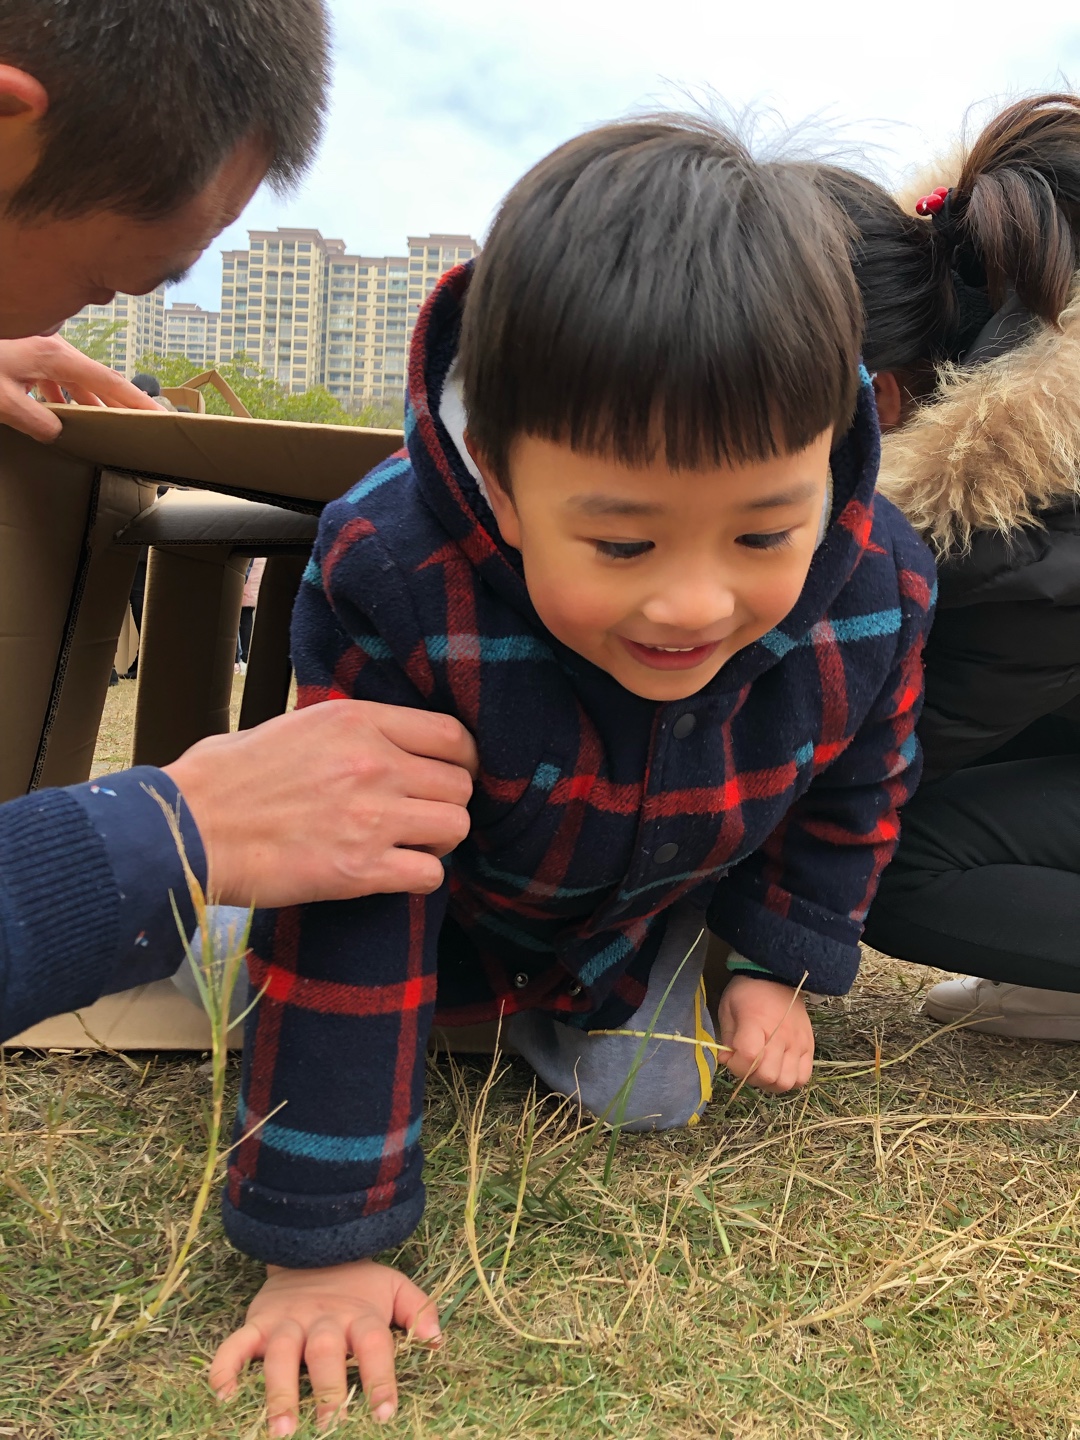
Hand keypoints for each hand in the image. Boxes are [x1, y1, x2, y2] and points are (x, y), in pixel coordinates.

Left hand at [0, 334, 161, 441]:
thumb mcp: (3, 400)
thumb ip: (35, 420)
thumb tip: (58, 434)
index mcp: (54, 356)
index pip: (109, 381)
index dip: (137, 400)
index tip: (159, 413)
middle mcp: (53, 349)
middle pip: (98, 380)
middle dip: (120, 403)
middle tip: (142, 423)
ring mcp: (41, 349)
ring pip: (77, 379)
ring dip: (91, 402)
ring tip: (107, 424)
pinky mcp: (27, 354)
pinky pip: (56, 376)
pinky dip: (66, 395)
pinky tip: (62, 410)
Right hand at [163, 699, 477, 906]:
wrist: (187, 831)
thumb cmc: (223, 779)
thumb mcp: (290, 726)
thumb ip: (344, 731)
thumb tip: (373, 739)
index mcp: (356, 721)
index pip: (451, 734)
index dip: (462, 759)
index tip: (450, 774)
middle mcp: (374, 764)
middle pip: (460, 785)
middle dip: (448, 803)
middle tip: (423, 817)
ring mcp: (371, 818)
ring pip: (456, 828)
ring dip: (440, 841)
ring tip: (412, 846)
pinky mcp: (360, 871)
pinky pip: (430, 875)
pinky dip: (422, 879)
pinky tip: (397, 875)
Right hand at [210, 1260, 439, 1432]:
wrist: (310, 1247)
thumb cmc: (356, 1283)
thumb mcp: (393, 1287)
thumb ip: (418, 1309)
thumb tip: (437, 1341)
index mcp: (358, 1314)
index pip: (374, 1345)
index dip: (380, 1377)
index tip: (386, 1412)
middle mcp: (323, 1319)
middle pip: (325, 1352)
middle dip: (326, 1389)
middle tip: (329, 1428)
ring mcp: (287, 1321)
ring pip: (282, 1354)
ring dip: (279, 1391)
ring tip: (280, 1429)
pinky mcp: (257, 1323)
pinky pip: (236, 1344)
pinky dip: (226, 1366)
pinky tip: (222, 1394)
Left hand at [717, 974, 813, 1092]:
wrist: (777, 976)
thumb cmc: (747, 994)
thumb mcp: (728, 1009)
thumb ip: (727, 1039)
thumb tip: (727, 1060)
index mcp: (757, 1022)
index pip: (749, 1058)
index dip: (736, 1066)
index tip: (730, 1057)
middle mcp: (781, 1035)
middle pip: (769, 1075)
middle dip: (751, 1077)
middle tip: (745, 1065)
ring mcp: (799, 1043)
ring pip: (787, 1082)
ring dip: (770, 1082)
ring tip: (762, 1069)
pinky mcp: (810, 1047)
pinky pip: (803, 1077)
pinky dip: (789, 1080)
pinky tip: (779, 1069)